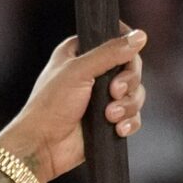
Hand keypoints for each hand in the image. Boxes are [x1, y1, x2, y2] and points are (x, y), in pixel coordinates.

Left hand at [0, 29, 147, 181]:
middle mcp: (93, 73)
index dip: (127, 47)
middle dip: (128, 81)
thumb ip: (109, 53)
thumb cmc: (50, 106)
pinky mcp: (109, 120)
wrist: (43, 146)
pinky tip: (117, 128)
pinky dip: (129, 121)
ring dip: (128, 105)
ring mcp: (102, 98)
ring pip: (135, 93)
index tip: (128, 57)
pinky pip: (133, 116)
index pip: (116, 40)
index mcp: (81, 53)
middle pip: (131, 67)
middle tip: (114, 92)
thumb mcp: (78, 71)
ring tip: (109, 115)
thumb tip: (139, 36)